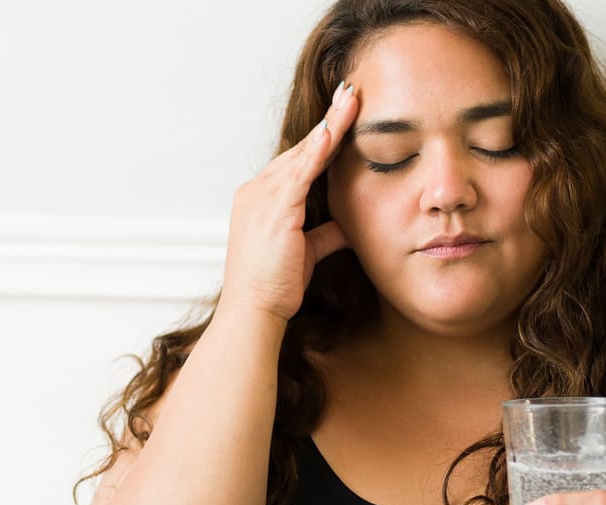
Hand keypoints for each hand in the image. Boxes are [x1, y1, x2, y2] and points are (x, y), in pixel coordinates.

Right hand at [220, 82, 360, 322]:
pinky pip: (300, 172)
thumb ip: (326, 234)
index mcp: (261, 199)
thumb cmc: (273, 287)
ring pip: (303, 153)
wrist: (253, 311)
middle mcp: (257, 191)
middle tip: (352, 92)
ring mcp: (262, 197)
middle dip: (329, 120)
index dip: (322, 138)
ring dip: (330, 125)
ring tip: (352, 100)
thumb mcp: (307, 253)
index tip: (343, 115)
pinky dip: (317, 150)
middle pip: (300, 148)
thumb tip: (349, 226)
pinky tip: (334, 130)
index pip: (298, 161)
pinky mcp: (274, 209)